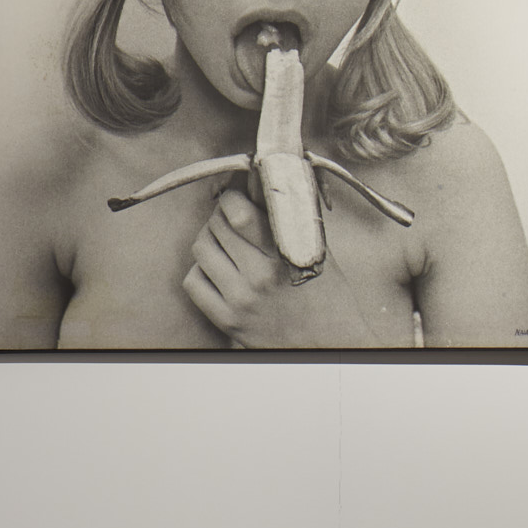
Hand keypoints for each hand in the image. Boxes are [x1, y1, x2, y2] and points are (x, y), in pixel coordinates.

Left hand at [181, 184, 396, 348]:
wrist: (333, 348)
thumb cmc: (331, 297)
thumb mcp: (318, 250)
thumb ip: (292, 216)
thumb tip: (264, 180)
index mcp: (285, 254)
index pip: (237, 213)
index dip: (231, 196)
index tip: (236, 194)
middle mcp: (259, 277)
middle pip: (215, 227)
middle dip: (221, 216)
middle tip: (233, 218)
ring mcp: (240, 301)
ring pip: (201, 250)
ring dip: (210, 240)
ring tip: (227, 244)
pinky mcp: (227, 321)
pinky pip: (194, 282)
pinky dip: (202, 271)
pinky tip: (220, 271)